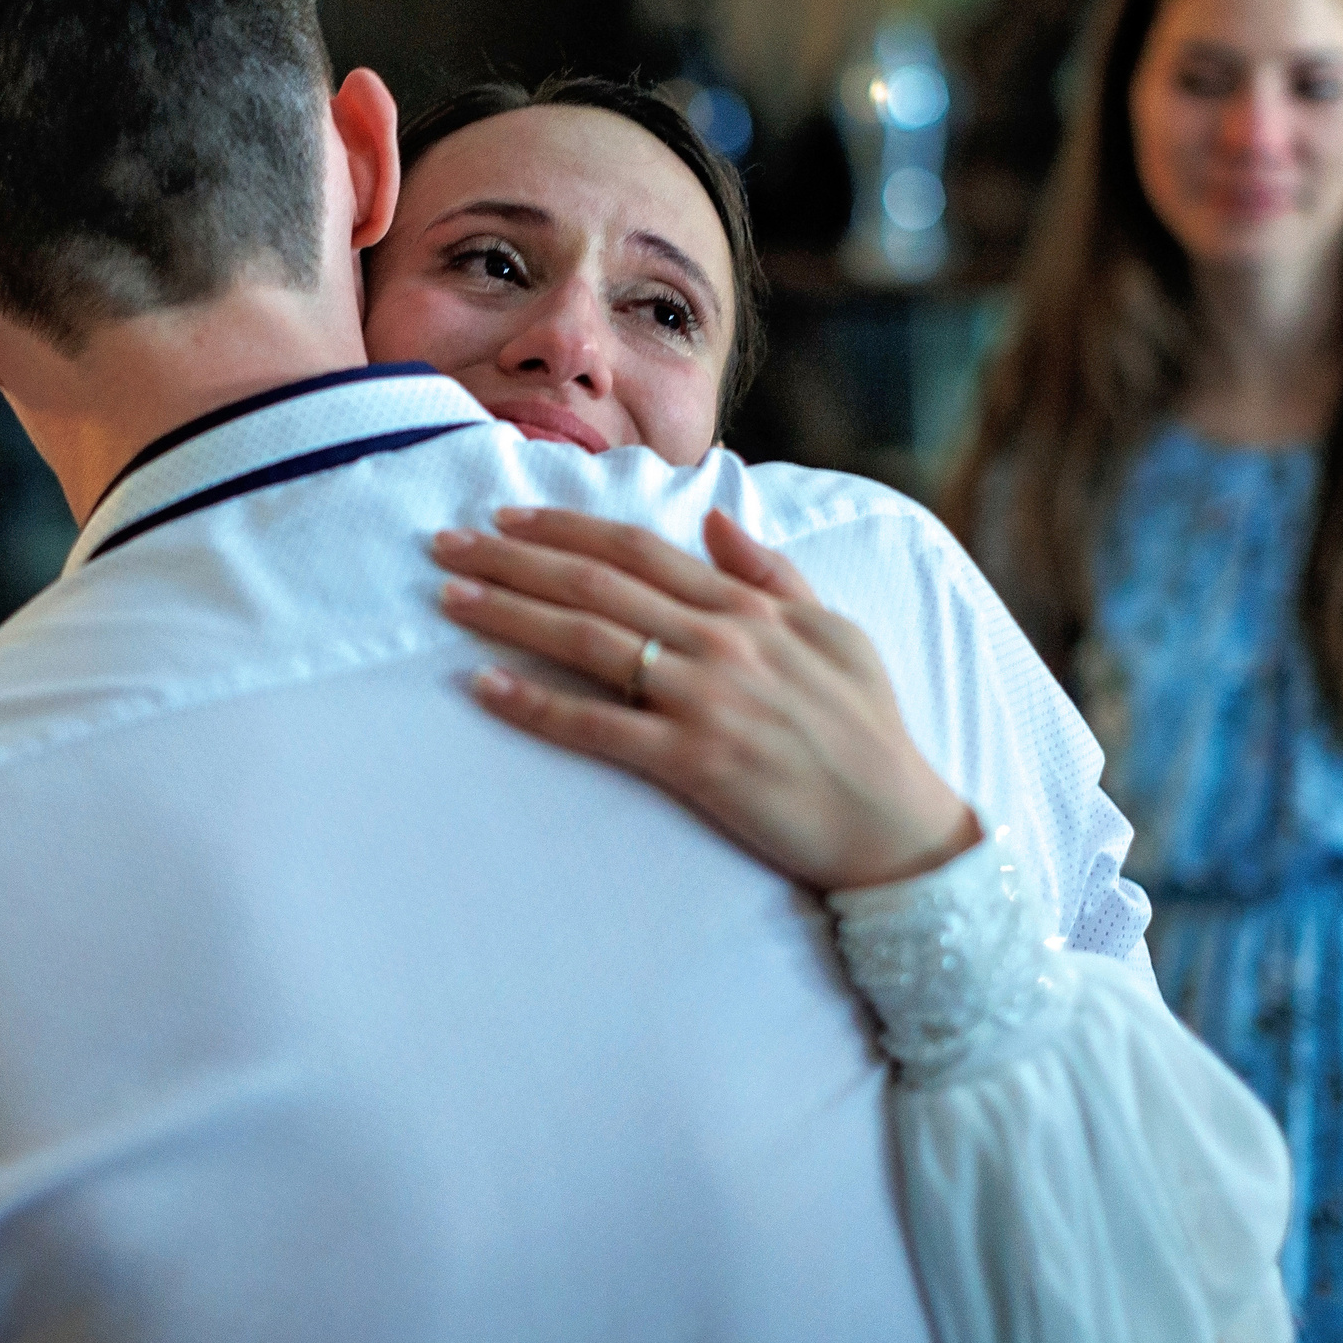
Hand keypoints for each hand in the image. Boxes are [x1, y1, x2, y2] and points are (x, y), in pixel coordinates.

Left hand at [431, 505, 978, 891]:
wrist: (897, 827)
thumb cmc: (870, 732)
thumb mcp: (837, 631)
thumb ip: (774, 572)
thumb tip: (714, 518)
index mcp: (750, 606)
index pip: (638, 551)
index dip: (565, 527)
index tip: (505, 516)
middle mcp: (721, 641)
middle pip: (595, 585)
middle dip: (512, 559)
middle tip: (445, 544)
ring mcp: (705, 700)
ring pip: (587, 642)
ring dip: (510, 615)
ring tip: (449, 599)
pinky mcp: (694, 762)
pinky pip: (598, 728)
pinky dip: (537, 706)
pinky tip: (484, 688)